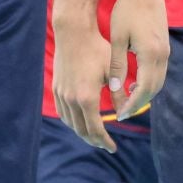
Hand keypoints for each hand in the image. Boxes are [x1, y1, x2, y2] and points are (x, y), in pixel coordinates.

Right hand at [52, 12, 117, 152]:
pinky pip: (63, 113)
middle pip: (81, 130)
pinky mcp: (57, 88)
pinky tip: (80, 120)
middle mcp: (71, 100)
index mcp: (87, 98)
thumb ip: (118, 95)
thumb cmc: (97, 49)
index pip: (96, 129)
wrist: (74, 34)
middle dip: (94, 140)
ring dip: (82, 132)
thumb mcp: (112, 72)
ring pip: (71, 123)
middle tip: (105, 145)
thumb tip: (125, 113)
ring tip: (94, 135)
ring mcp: (62, 95)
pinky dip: (72, 121)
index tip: (113, 148)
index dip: (105, 141)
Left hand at [104, 0, 168, 122]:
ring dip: (145, 93)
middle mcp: (163, 55)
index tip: (119, 115)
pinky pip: (159, 72)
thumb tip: (115, 89)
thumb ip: (117, 65)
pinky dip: (149, 83)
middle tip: (122, 113)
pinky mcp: (164, 46)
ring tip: (127, 101)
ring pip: (158, 81)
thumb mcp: (118, 38)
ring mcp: (166, 50)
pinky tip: (134, 84)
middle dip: (139, 103)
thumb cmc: (128, 10)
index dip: (132, 104)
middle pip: (154, 89)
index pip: (144, 89)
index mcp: (151, 54)